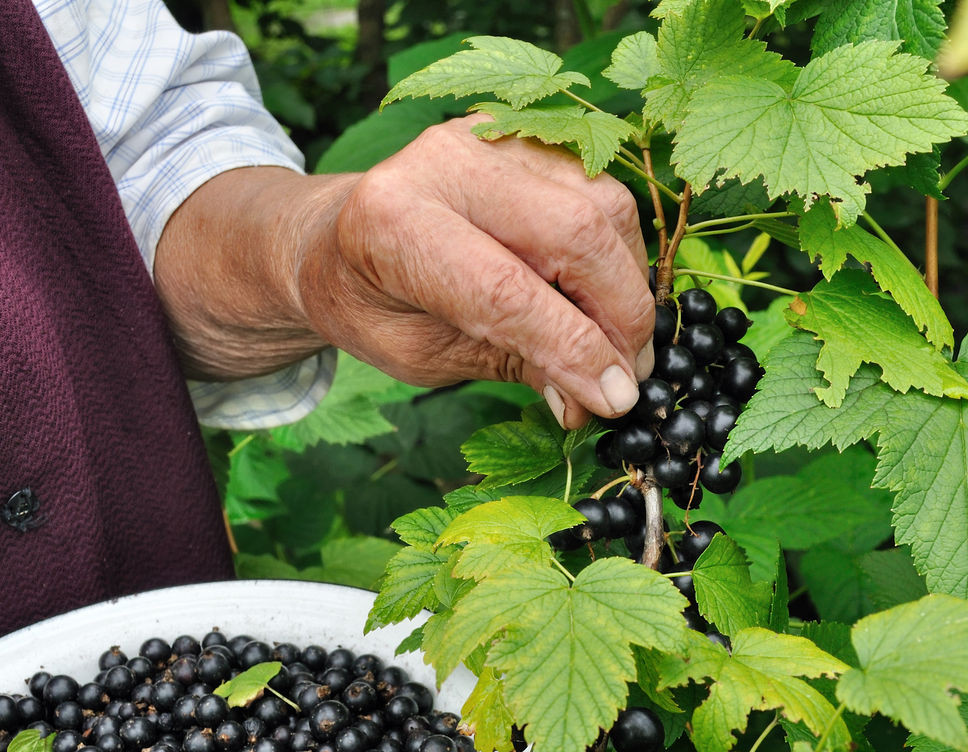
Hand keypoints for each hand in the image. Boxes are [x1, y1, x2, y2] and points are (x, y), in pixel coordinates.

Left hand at [298, 116, 654, 428]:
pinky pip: (605, 193)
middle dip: (619, 317)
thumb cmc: (373, 306)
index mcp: (393, 220)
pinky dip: (620, 256)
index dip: (572, 349)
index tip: (613, 400)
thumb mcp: (425, 356)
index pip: (505, 290)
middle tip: (628, 380)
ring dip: (629, 288)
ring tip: (619, 347)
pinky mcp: (528, 134)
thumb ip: (511, 366)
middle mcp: (445, 161)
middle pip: (574, 233)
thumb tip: (597, 397)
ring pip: (605, 207)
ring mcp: (493, 136)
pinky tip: (604, 301)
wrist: (338, 240)